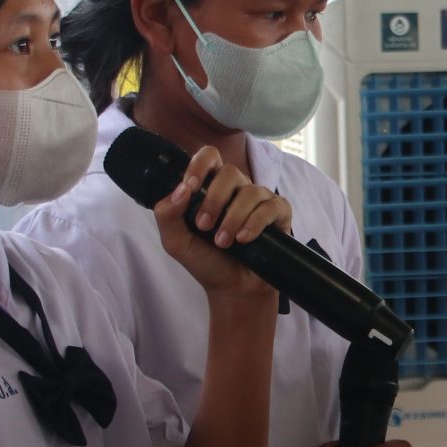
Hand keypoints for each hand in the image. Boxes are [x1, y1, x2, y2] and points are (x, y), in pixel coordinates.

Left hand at [151, 144, 289, 297]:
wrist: (232, 289)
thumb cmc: (206, 261)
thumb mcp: (176, 242)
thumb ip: (167, 215)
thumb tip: (180, 190)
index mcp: (211, 187)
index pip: (209, 157)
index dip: (200, 165)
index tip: (191, 187)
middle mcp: (236, 189)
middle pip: (230, 172)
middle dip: (215, 200)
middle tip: (205, 226)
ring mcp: (259, 200)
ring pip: (250, 191)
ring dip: (233, 218)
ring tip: (223, 242)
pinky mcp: (279, 213)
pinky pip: (271, 206)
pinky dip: (255, 223)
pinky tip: (245, 239)